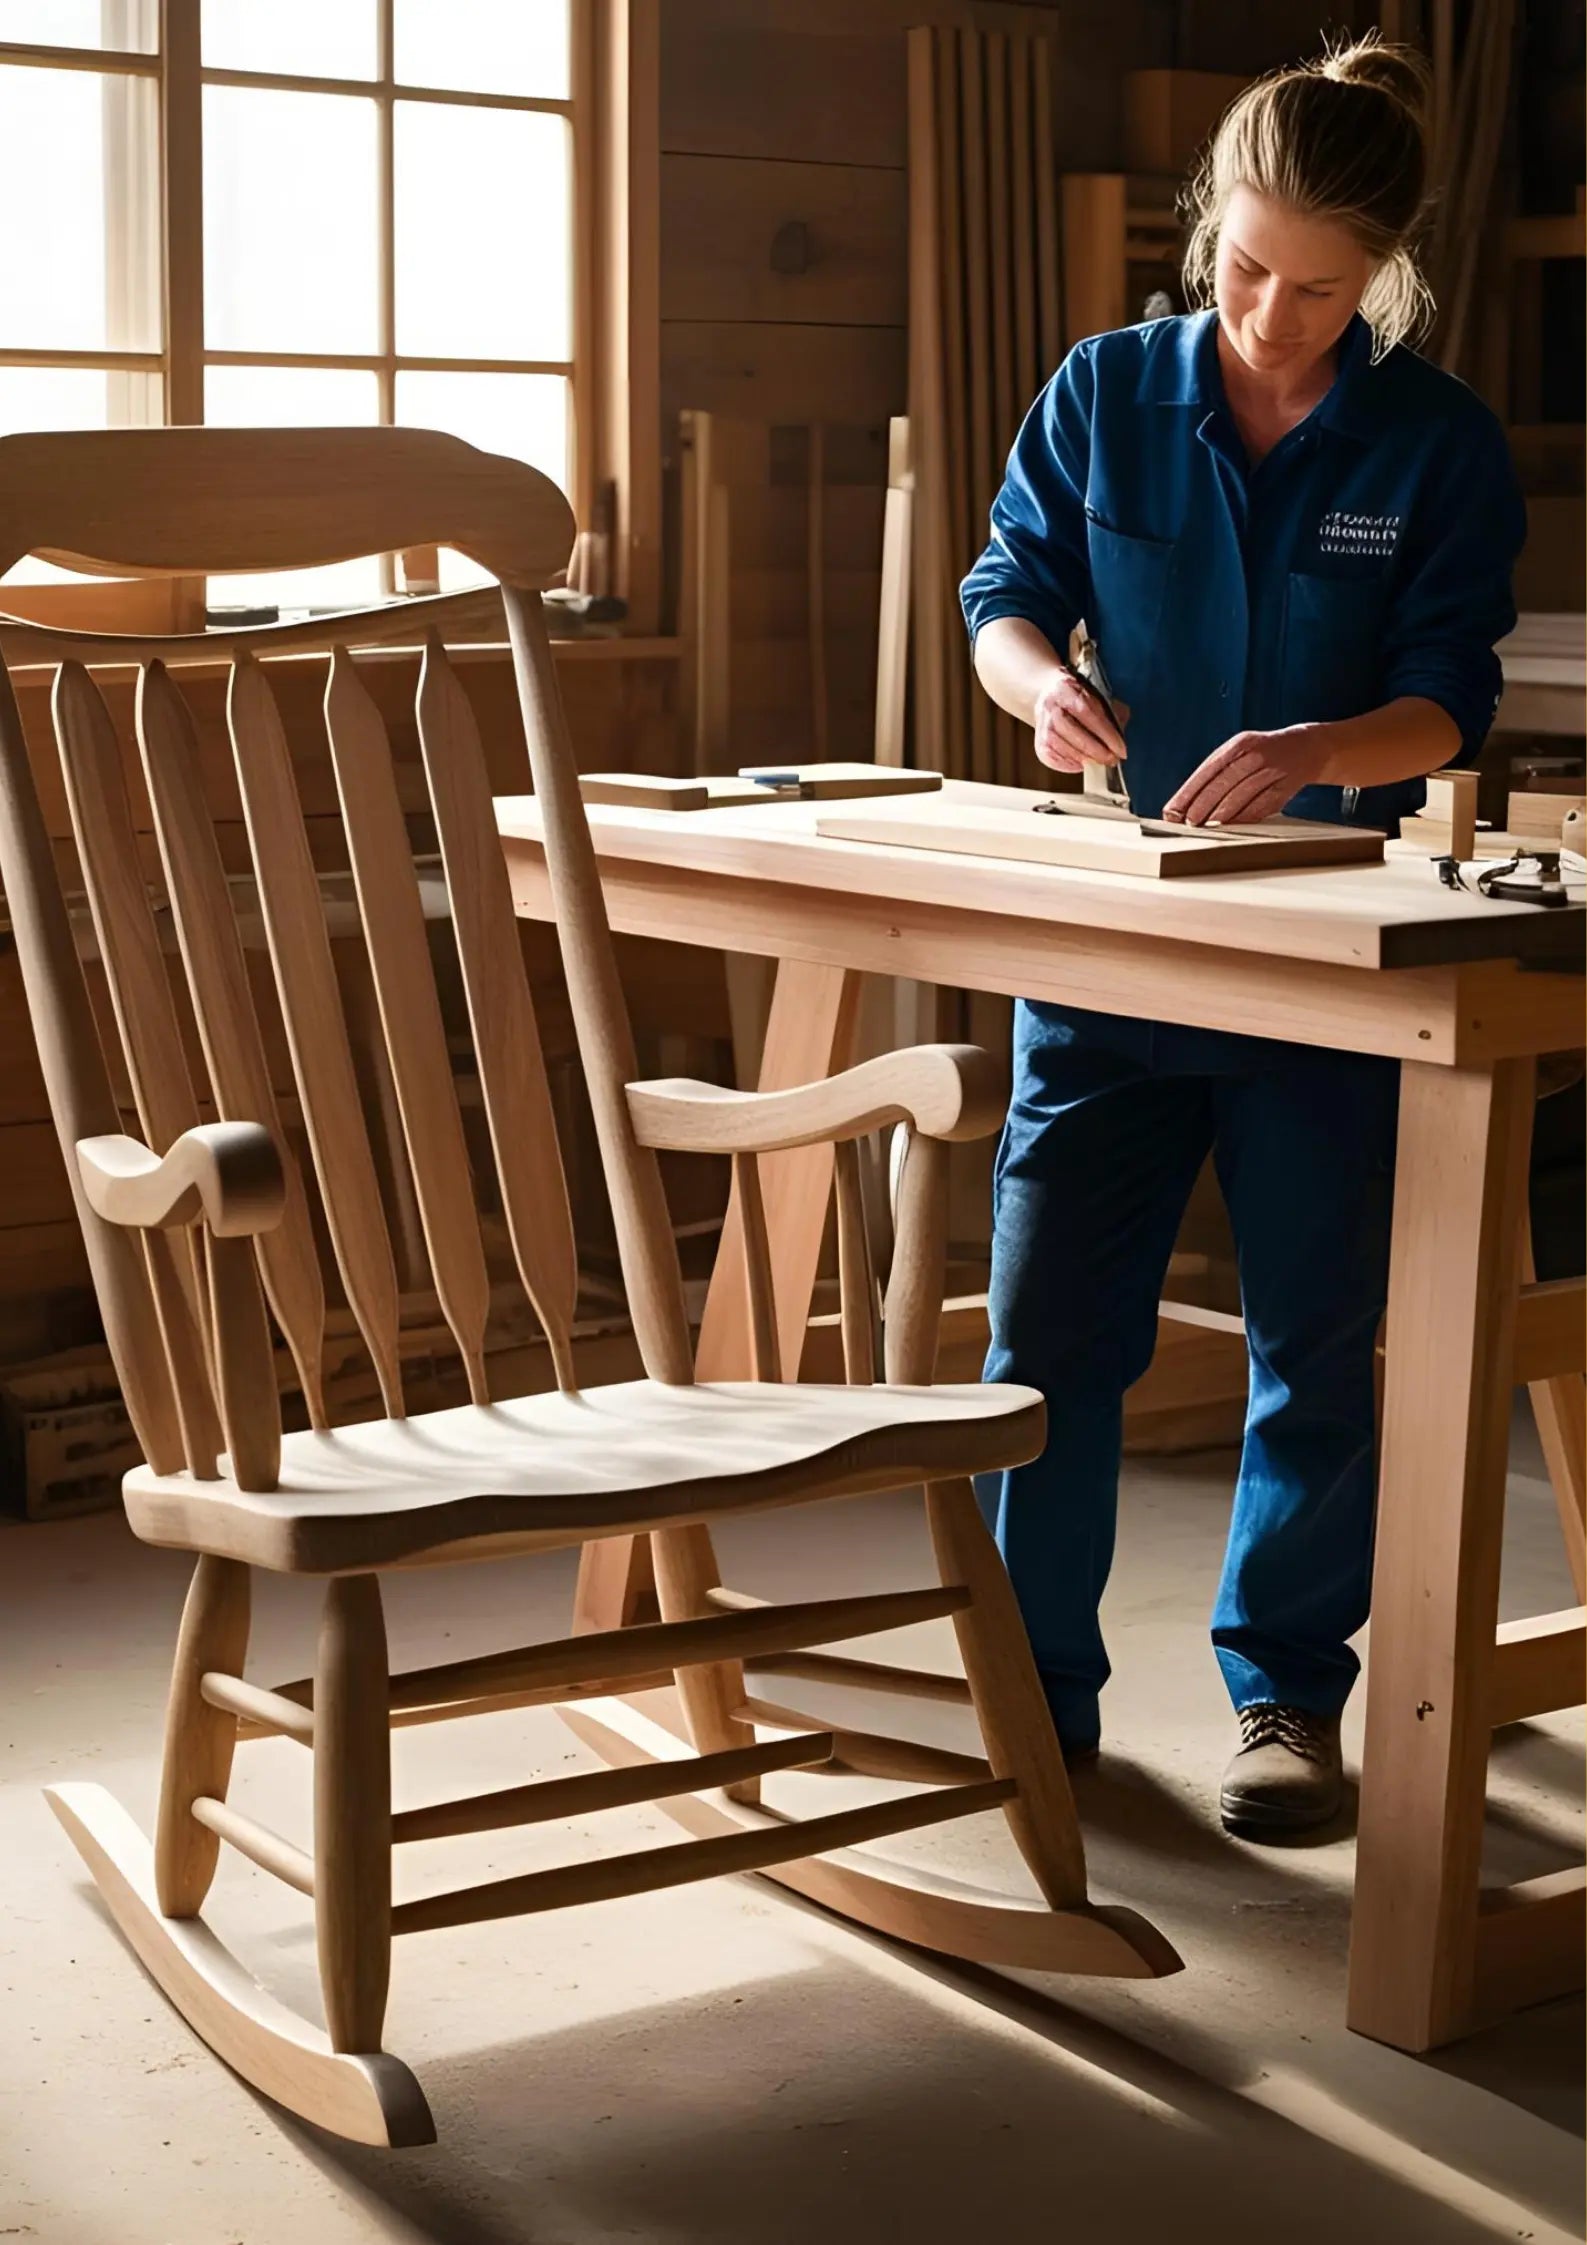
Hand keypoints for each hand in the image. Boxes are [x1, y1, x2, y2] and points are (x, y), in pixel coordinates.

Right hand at [1032, 667, 1128, 775]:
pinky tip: (1082, 764)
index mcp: (1066, 690)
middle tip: (1112, 760)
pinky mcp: (1039, 743)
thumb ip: (1112, 711)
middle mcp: (1051, 708)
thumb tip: (1121, 734)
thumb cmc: (1077, 697)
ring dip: (1085, 759)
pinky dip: (1070, 765)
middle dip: (1097, 751)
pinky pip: (1053, 759)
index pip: (1088, 713)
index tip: (1120, 748)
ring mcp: (1042, 727)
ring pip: (1063, 748)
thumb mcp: (1096, 694)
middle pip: (1073, 733)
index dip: (1105, 733)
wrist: (1047, 694)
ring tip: (1100, 762)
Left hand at [1163, 724, 1330, 825]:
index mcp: (1239, 745)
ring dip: (1222, 815)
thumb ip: (1215, 774)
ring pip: (1242, 796)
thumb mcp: (1239, 753)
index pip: (1207, 770)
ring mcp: (1272, 771)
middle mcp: (1255, 755)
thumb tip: (1185, 803)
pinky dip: (1244, 818)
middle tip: (1189, 822)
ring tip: (1206, 826)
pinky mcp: (1285, 788)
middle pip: (1223, 783)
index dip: (1189, 792)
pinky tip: (1232, 826)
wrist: (1305, 748)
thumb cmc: (1262, 754)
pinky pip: (1261, 806)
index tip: (1174, 810)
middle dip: (1202, 806)